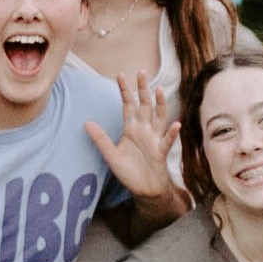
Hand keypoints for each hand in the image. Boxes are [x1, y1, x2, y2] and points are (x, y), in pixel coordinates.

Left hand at [88, 71, 179, 199]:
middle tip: (142, 72)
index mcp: (131, 129)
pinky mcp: (161, 151)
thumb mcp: (111, 155)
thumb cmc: (129, 172)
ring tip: (160, 91)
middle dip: (143, 89)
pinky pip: (167, 141)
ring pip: (159, 117)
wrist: (144, 189)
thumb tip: (86, 123)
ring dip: (160, 104)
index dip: (125, 91)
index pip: (128, 105)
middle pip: (145, 105)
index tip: (120, 75)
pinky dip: (171, 133)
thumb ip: (101, 139)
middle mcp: (144, 130)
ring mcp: (154, 139)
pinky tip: (175, 125)